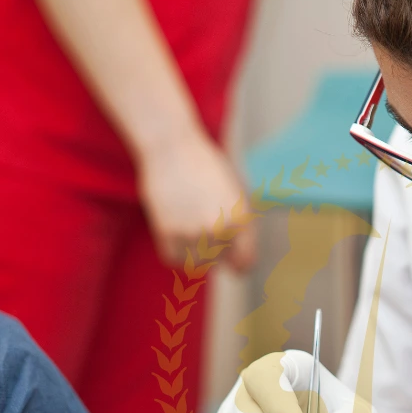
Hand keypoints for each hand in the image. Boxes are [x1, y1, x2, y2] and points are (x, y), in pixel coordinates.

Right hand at [138, 131, 257, 271]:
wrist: (172, 145)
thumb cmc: (206, 165)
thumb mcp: (235, 192)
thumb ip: (240, 225)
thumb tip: (238, 262)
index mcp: (240, 218)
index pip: (244, 261)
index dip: (239, 265)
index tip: (233, 266)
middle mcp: (219, 228)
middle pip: (219, 262)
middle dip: (215, 252)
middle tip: (203, 230)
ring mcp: (192, 231)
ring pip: (196, 262)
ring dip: (195, 253)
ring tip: (190, 231)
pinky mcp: (166, 230)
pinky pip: (174, 259)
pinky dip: (176, 253)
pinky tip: (176, 236)